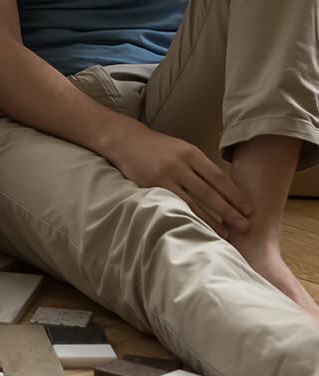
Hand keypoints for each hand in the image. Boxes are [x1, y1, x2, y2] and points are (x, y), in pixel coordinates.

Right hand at [109, 119, 252, 237]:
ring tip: (226, 234)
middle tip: (245, 226)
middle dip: (229, 210)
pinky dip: (188, 218)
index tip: (249, 209)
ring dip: (212, 220)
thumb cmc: (157, 147)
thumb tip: (222, 189)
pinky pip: (175, 205)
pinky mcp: (152, 186)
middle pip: (210, 191)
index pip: (218, 177)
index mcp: (191, 152)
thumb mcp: (180, 149)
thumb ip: (198, 166)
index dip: (235, 194)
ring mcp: (166, 175)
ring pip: (194, 202)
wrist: (126, 140)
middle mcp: (180, 163)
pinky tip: (197, 228)